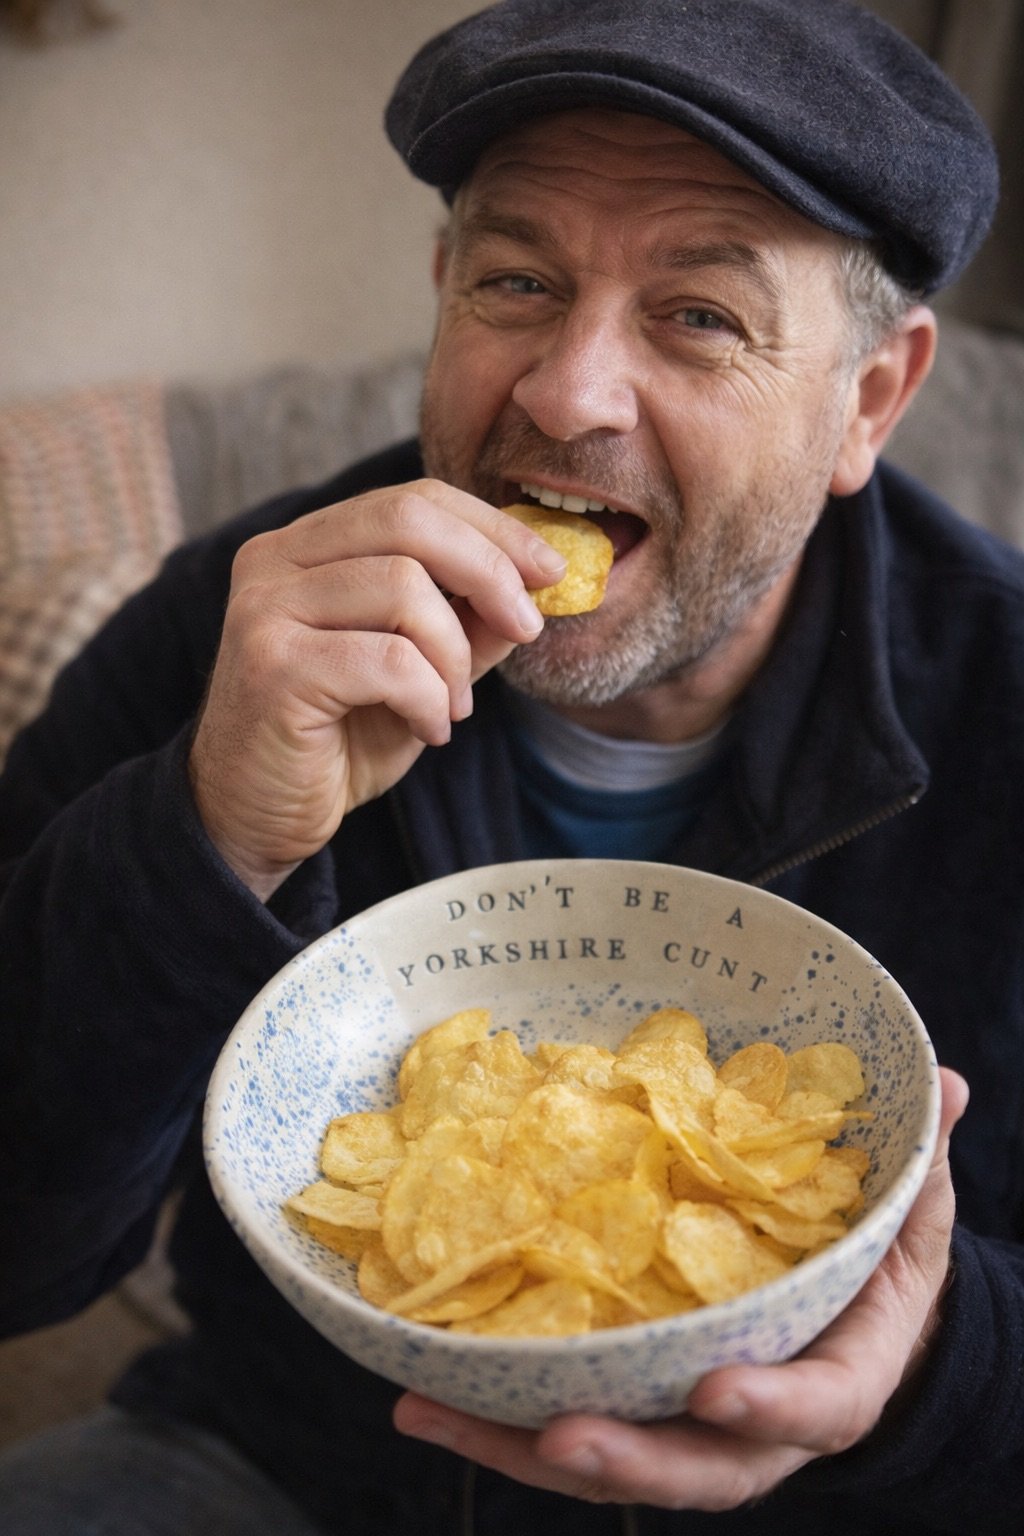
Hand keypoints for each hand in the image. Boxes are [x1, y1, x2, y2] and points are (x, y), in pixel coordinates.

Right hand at [188, 480, 564, 898]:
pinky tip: (426, 731)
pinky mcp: (272, 665)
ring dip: (454, 658)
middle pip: (409, 521)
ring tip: (453, 707)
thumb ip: (467, 624)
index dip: (491, 529)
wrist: (254, 818)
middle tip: (527, 626)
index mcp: (305, 546)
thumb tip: (538, 583)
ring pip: (406, 590)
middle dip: (490, 571)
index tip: (549, 571)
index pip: (412, 501)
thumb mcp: (420, 673)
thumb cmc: (334, 743)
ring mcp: (265, 609)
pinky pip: (391, 662)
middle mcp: (274, 561)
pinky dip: (429, 700)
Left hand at [394, 1066, 968, 1510]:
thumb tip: (951, 1083)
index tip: (719, 1390)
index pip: (813, 1408)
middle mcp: (750, 1427)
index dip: (771, 1408)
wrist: (847, 1339)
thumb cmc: (876, 1273)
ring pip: (603, 1461)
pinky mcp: (626, 1410)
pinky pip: (557, 1429)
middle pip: (690, 1467)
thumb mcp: (909, 1218)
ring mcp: (679, 1429)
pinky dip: (492, 1424)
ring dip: (515, 1446)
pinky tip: (420, 1398)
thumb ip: (920, 1162)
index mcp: (831, 1380)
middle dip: (625, 1456)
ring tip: (430, 1413)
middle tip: (559, 1431)